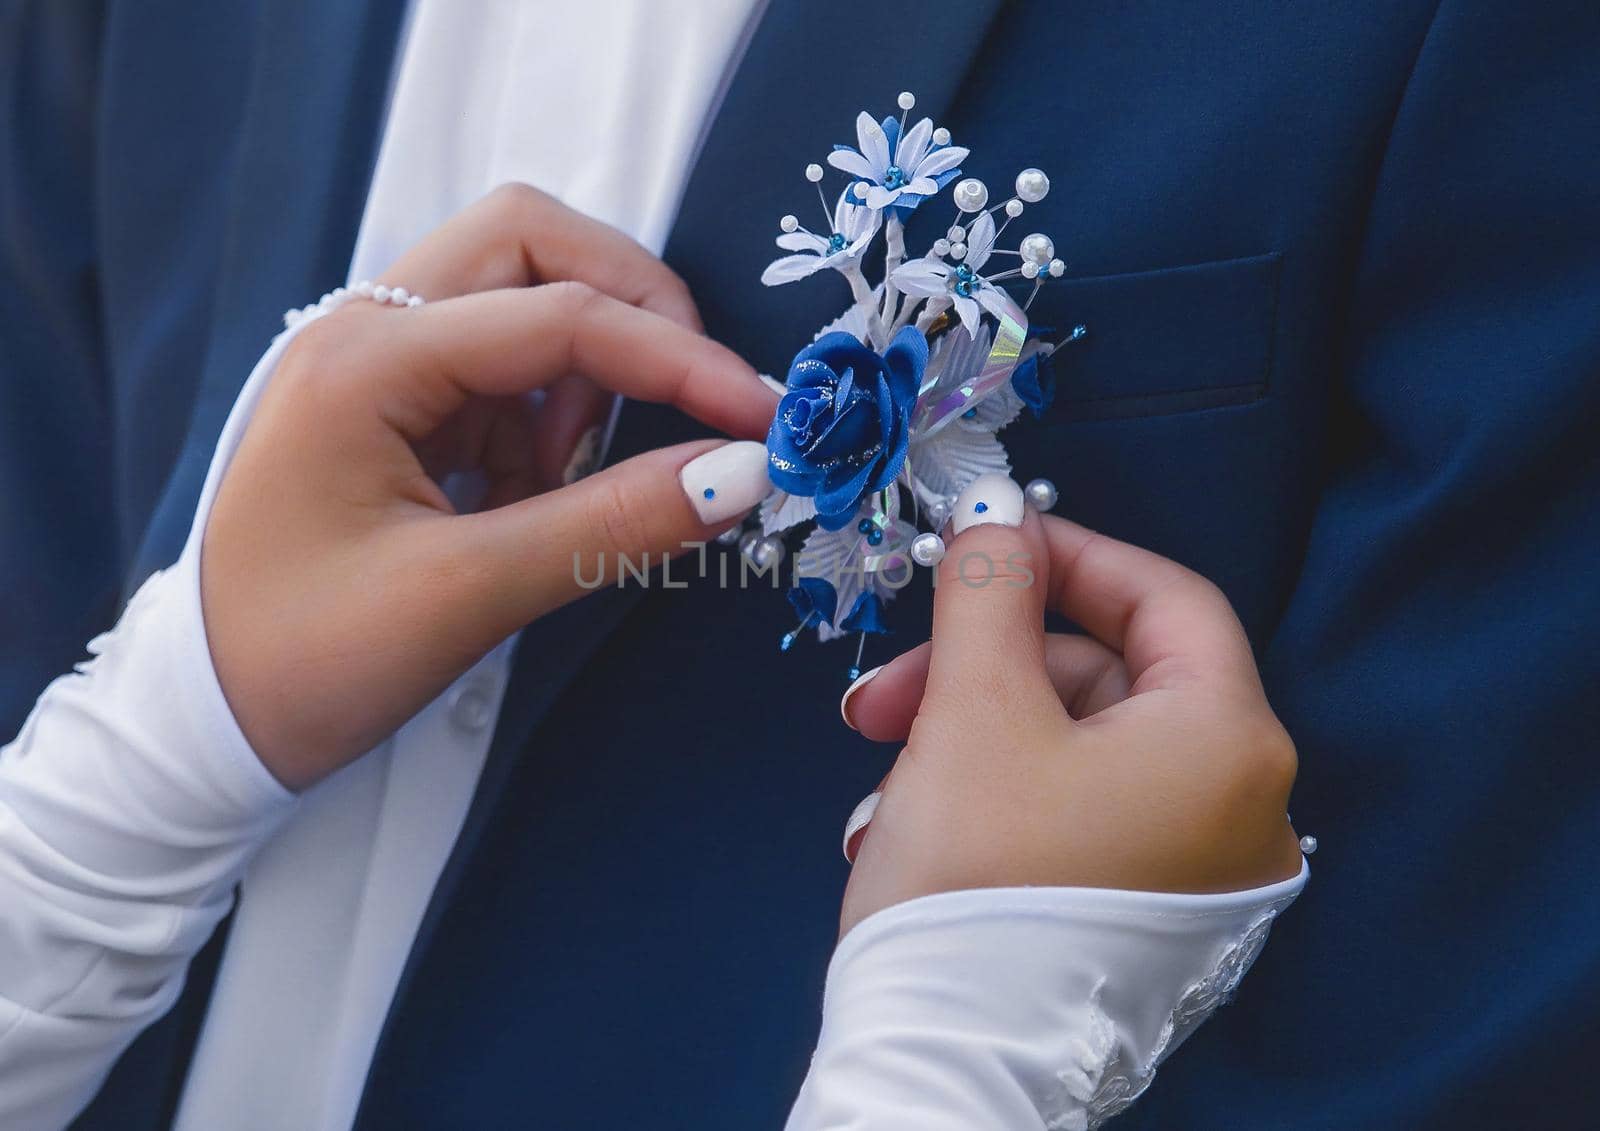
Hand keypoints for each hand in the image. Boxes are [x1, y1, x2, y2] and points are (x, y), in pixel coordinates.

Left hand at [202, 185, 777, 789]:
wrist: (204, 722)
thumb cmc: (305, 662)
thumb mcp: (466, 596)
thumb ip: (611, 523)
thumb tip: (744, 474)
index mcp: (363, 360)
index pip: (559, 317)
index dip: (679, 361)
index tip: (762, 420)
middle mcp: (366, 330)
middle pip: (531, 241)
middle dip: (629, 306)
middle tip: (682, 401)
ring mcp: (379, 361)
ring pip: (521, 291)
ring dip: (583, 368)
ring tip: (565, 483)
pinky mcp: (398, 405)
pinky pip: (505, 367)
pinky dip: (551, 416)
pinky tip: (531, 497)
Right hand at [836, 474, 1302, 935]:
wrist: (946, 1068)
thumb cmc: (977, 887)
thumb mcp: (973, 706)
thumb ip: (991, 588)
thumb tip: (997, 511)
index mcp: (1228, 743)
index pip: (1165, 597)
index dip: (1069, 557)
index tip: (987, 549)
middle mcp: (1242, 809)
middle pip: (1105, 679)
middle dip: (983, 667)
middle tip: (889, 690)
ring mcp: (1199, 871)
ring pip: (1076, 748)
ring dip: (969, 737)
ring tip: (885, 776)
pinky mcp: (1148, 916)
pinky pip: (1076, 813)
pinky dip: (996, 797)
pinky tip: (914, 820)